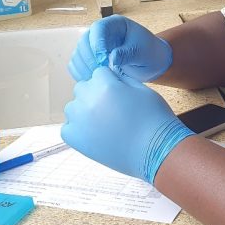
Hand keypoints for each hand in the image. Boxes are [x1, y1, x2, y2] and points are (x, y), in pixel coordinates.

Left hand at [61, 67, 193, 183]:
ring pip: (73, 107)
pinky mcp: (75, 139)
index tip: (119, 95)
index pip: (98, 73)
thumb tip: (110, 75)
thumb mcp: (142, 89)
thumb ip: (121, 79)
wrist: (157, 151)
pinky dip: (77, 129)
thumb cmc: (154, 119)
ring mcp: (79, 121)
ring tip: (104, 123)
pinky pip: (68, 128)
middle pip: (83, 88)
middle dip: (95, 94)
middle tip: (112, 110)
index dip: (110, 82)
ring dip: (84, 111)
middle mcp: (88, 101)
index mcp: (105, 85)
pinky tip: (94, 134)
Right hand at [68, 15, 171, 82]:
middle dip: (90, 58)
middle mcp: (100, 33)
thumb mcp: (142, 52)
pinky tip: (91, 82)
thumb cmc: (149, 52)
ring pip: (79, 54)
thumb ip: (128, 53)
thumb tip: (112, 58)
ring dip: (84, 67)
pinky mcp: (90, 59)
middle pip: (84, 42)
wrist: (151, 63)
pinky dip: (81, 73)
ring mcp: (93, 46)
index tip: (104, 60)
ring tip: (97, 79)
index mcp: (114, 24)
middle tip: (101, 72)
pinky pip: (78, 65)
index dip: (98, 44)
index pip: (98, 28)